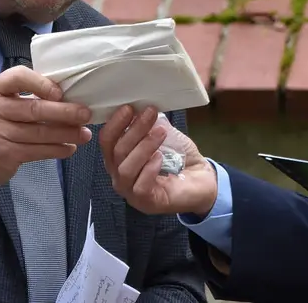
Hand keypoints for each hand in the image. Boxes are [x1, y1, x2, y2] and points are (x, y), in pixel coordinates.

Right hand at [0, 66, 92, 194]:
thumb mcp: (0, 102)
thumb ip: (24, 95)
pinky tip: (70, 148)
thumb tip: (66, 95)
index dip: (42, 83)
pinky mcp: (4, 154)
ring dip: (67, 134)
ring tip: (85, 134)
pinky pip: (37, 151)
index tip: (61, 93)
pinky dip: (57, 150)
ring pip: (39, 132)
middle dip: (65, 112)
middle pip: (34, 109)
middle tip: (86, 114)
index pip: (18, 77)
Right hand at [100, 105, 217, 217]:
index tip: (129, 107)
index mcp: (118, 158)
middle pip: (116, 152)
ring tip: (160, 133)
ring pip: (125, 169)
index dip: (115, 123)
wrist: (201, 179)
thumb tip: (139, 105)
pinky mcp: (147, 203)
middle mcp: (119, 176)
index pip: (106, 140)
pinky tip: (160, 157)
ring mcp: (131, 192)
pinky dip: (149, 169)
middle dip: (133, 130)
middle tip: (150, 114)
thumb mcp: (161, 133)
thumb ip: (148, 123)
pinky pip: (139, 187)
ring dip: (143, 147)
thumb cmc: (177, 157)